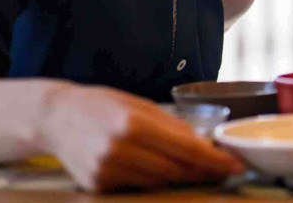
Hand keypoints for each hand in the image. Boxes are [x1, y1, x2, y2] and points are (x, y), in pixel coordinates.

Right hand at [37, 83, 242, 191]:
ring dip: (180, 176)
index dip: (214, 161)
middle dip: (203, 171)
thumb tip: (204, 145)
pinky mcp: (97, 186)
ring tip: (195, 167)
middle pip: (176, 170)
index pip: (186, 149)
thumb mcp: (141, 105)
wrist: (56, 117)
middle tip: (223, 170)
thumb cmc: (104, 105)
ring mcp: (106, 170)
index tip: (235, 166)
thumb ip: (172, 126)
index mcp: (135, 124)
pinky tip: (155, 167)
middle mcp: (120, 149)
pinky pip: (138, 186)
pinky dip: (152, 179)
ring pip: (159, 181)